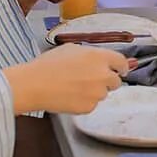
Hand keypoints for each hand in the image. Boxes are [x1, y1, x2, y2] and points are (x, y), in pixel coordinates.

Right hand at [3, 44, 128, 113]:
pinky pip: (92, 105)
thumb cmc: (48, 65)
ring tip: (74, 87)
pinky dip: (84, 102)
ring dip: (94, 91)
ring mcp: (97, 93)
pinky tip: (70, 96)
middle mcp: (103, 75)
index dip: (121, 67)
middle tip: (90, 80)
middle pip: (116, 81)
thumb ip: (91, 54)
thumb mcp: (71, 49)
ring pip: (103, 94)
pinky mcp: (89, 107)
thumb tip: (100, 59)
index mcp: (99, 57)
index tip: (120, 69)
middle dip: (107, 81)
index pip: (122, 63)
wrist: (34, 85)